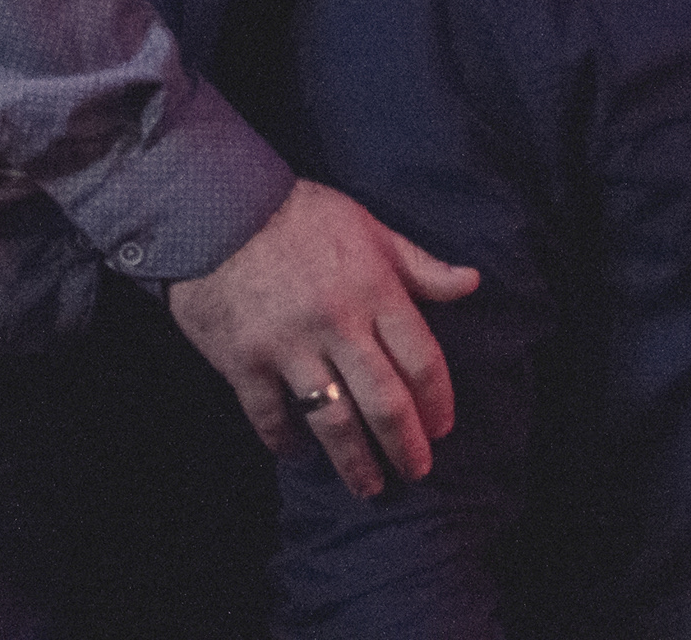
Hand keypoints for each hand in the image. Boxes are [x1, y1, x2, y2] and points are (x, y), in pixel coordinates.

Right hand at [165, 178, 480, 500]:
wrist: (218, 206)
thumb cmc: (302, 216)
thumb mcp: (370, 228)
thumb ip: (420, 265)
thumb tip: (472, 283)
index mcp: (375, 289)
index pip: (421, 359)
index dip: (437, 402)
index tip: (441, 428)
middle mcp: (338, 323)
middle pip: (384, 401)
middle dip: (405, 445)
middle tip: (416, 472)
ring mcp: (289, 346)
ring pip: (332, 420)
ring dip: (355, 461)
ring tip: (368, 485)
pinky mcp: (243, 361)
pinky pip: (271, 416)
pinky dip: (286, 442)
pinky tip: (298, 453)